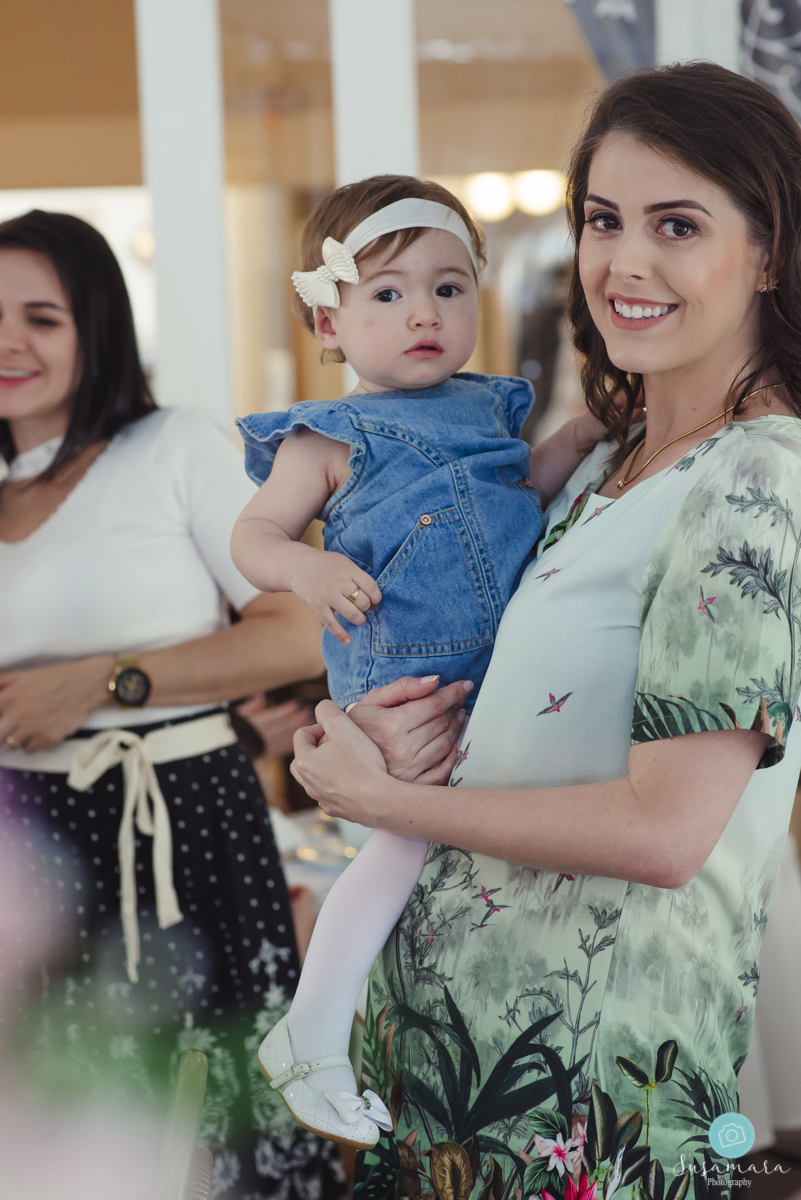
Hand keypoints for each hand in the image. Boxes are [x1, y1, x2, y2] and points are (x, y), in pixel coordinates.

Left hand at [0, 656, 114, 752]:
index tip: (3, 717)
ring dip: (12, 738)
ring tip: (24, 727)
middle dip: (1, 730)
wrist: (88, 685)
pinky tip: (37, 731)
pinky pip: (27, 750)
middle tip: (9, 725)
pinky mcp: (46, 739)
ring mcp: (31, 729)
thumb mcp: (24, 674)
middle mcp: (16, 715)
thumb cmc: (56, 677)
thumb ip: (1, 682)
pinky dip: (30, 743)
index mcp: (7, 697)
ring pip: (8, 745)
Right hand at [235, 695, 313, 757]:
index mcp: (255, 726)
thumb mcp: (238, 716)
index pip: (273, 716)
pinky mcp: (269, 755)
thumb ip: (250, 707)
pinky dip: (294, 739)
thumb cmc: (234, 730)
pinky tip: (303, 734)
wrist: (229, 752)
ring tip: (307, 718)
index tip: (296, 703)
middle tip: (308, 709)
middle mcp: (262, 737)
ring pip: (285, 736)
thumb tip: (261, 696)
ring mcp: (266, 747)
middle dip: (296, 717)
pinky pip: (283, 748)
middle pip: (282, 726)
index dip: (285, 710)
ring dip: (297, 727)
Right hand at [289, 549, 381, 644]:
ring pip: (352, 614)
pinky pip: (332, 624)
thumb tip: (373, 598)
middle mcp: (339, 583)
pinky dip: (341, 634)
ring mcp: (327, 596)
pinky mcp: (317, 607)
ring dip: (360, 620)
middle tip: (364, 608)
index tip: (375, 600)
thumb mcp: (344, 562)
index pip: (371, 587)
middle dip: (367, 608)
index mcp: (348, 570)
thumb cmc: (326, 565)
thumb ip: (357, 577)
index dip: (376, 597)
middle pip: (362, 602)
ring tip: (359, 619)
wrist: (299, 566)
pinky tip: (348, 640)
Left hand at [290, 702, 391, 821]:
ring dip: (328, 767)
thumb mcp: (343, 725)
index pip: (302, 735)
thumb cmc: (361, 763)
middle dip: (318, 748)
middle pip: (304, 759)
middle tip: (339, 744)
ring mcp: (322, 800)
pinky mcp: (337, 811)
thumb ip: (327, 710)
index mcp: (304, 762)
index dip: (320, 726)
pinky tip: (357, 781)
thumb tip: (323, 708)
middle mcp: (308, 784)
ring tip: (349, 761)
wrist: (380, 801)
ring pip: (317, 778)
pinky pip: (332, 794)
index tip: (339, 729)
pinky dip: (340, 785)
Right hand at [349, 674, 471, 783]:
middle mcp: (401, 749)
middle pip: (442, 723)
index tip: (465, 685)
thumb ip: (404, 687)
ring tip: (459, 716)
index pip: (434, 704)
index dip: (453, 693)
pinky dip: (453, 755)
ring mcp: (408, 770)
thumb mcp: (373, 700)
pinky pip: (443, 770)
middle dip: (455, 707)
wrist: (342, 761)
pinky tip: (454, 743)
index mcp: (390, 725)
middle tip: (460, 699)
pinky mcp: (413, 785)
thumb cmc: (358, 726)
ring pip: (446, 744)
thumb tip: (434, 681)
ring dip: (457, 728)